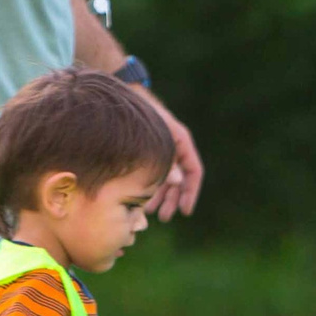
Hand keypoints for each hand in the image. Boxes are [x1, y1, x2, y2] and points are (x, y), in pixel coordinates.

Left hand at [140, 92, 204, 220]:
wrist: (121, 98)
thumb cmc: (140, 115)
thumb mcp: (156, 138)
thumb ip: (167, 160)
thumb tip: (177, 182)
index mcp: (182, 142)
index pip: (194, 172)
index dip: (191, 193)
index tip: (185, 211)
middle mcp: (175, 148)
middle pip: (180, 180)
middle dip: (173, 200)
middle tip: (163, 217)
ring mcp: (162, 150)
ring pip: (167, 179)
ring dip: (161, 196)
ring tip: (151, 212)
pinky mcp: (149, 152)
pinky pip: (155, 173)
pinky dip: (150, 186)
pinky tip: (141, 200)